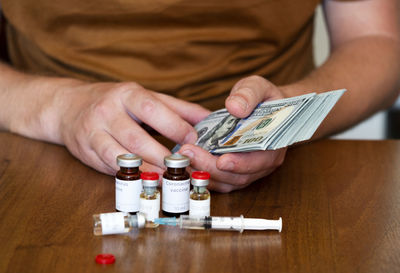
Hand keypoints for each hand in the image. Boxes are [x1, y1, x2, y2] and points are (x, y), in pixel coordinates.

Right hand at [55, 80, 209, 173]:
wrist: (69, 106)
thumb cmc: (116, 102)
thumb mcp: (146, 97)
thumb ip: (178, 109)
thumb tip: (210, 119)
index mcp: (128, 94)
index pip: (153, 109)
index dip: (175, 127)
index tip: (195, 140)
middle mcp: (108, 110)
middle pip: (137, 138)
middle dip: (162, 156)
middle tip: (183, 167)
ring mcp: (93, 131)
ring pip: (120, 156)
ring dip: (145, 170)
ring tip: (166, 179)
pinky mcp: (85, 150)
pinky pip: (107, 166)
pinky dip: (127, 175)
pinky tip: (143, 180)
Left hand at [179, 75, 286, 191]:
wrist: (265, 108)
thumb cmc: (263, 99)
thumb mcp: (258, 88)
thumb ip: (249, 94)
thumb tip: (234, 107)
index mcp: (274, 145)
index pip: (260, 161)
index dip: (241, 164)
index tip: (221, 160)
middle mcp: (263, 163)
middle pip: (239, 176)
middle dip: (212, 167)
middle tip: (190, 153)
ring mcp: (248, 171)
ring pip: (226, 182)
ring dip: (204, 173)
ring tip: (184, 157)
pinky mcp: (233, 173)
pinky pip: (218, 181)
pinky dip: (202, 175)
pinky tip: (186, 164)